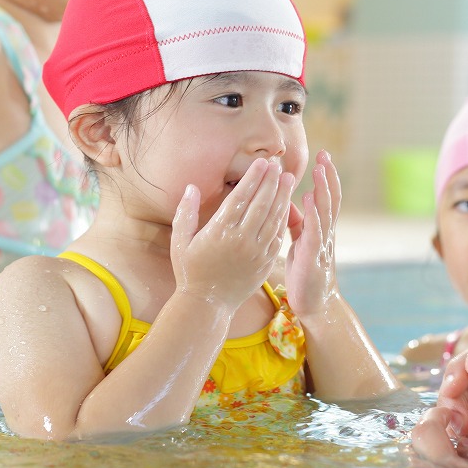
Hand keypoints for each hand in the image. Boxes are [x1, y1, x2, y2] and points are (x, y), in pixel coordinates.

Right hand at [170, 157, 294, 310]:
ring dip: (282, 197)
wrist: (207, 305)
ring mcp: (256, 252)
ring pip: (273, 219)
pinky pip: (278, 236)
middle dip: (270, 182)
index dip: (253, 178)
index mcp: (220, 232)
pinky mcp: (265, 263)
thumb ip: (185, 213)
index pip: (241, 198)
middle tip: (277, 165)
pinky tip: (287, 206)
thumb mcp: (180, 241)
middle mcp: (241, 240)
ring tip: (288, 179)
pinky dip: (284, 219)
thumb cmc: (190, 271)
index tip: (261, 162)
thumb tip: (191, 187)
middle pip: (261, 204)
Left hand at [283, 150, 340, 316]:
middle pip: (331, 199)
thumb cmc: (305, 272)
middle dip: (328, 177)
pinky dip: (313, 214)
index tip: (323, 156)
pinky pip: (314, 232)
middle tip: (325, 155)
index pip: (328, 197)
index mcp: (322, 229)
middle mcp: (326, 233)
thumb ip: (297, 222)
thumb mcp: (301, 242)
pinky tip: (308, 200)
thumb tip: (287, 200)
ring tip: (319, 170)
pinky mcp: (313, 257)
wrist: (314, 304)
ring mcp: (322, 244)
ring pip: (326, 212)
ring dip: (323, 190)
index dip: (327, 177)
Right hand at [434, 344, 467, 453]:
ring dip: (453, 416)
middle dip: (454, 396)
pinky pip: (460, 425)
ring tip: (463, 437)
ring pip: (458, 401)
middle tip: (459, 424)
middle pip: (464, 378)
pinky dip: (454, 431)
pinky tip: (464, 445)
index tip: (451, 391)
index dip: (461, 368)